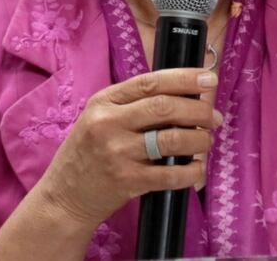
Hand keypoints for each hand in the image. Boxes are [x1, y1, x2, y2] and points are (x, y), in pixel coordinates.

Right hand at [33, 68, 221, 227]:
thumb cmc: (88, 153)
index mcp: (104, 101)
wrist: (63, 197)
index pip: (151, 82)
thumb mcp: (100, 117)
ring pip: (172, 139)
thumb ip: (133, 104)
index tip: (209, 80)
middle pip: (165, 108)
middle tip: (213, 117)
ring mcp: (117, 153)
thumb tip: (185, 94)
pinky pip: (170, 174)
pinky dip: (191, 171)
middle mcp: (109, 124)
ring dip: (199, 139)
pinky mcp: (127, 182)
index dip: (185, 79)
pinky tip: (196, 168)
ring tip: (207, 140)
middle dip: (198, 110)